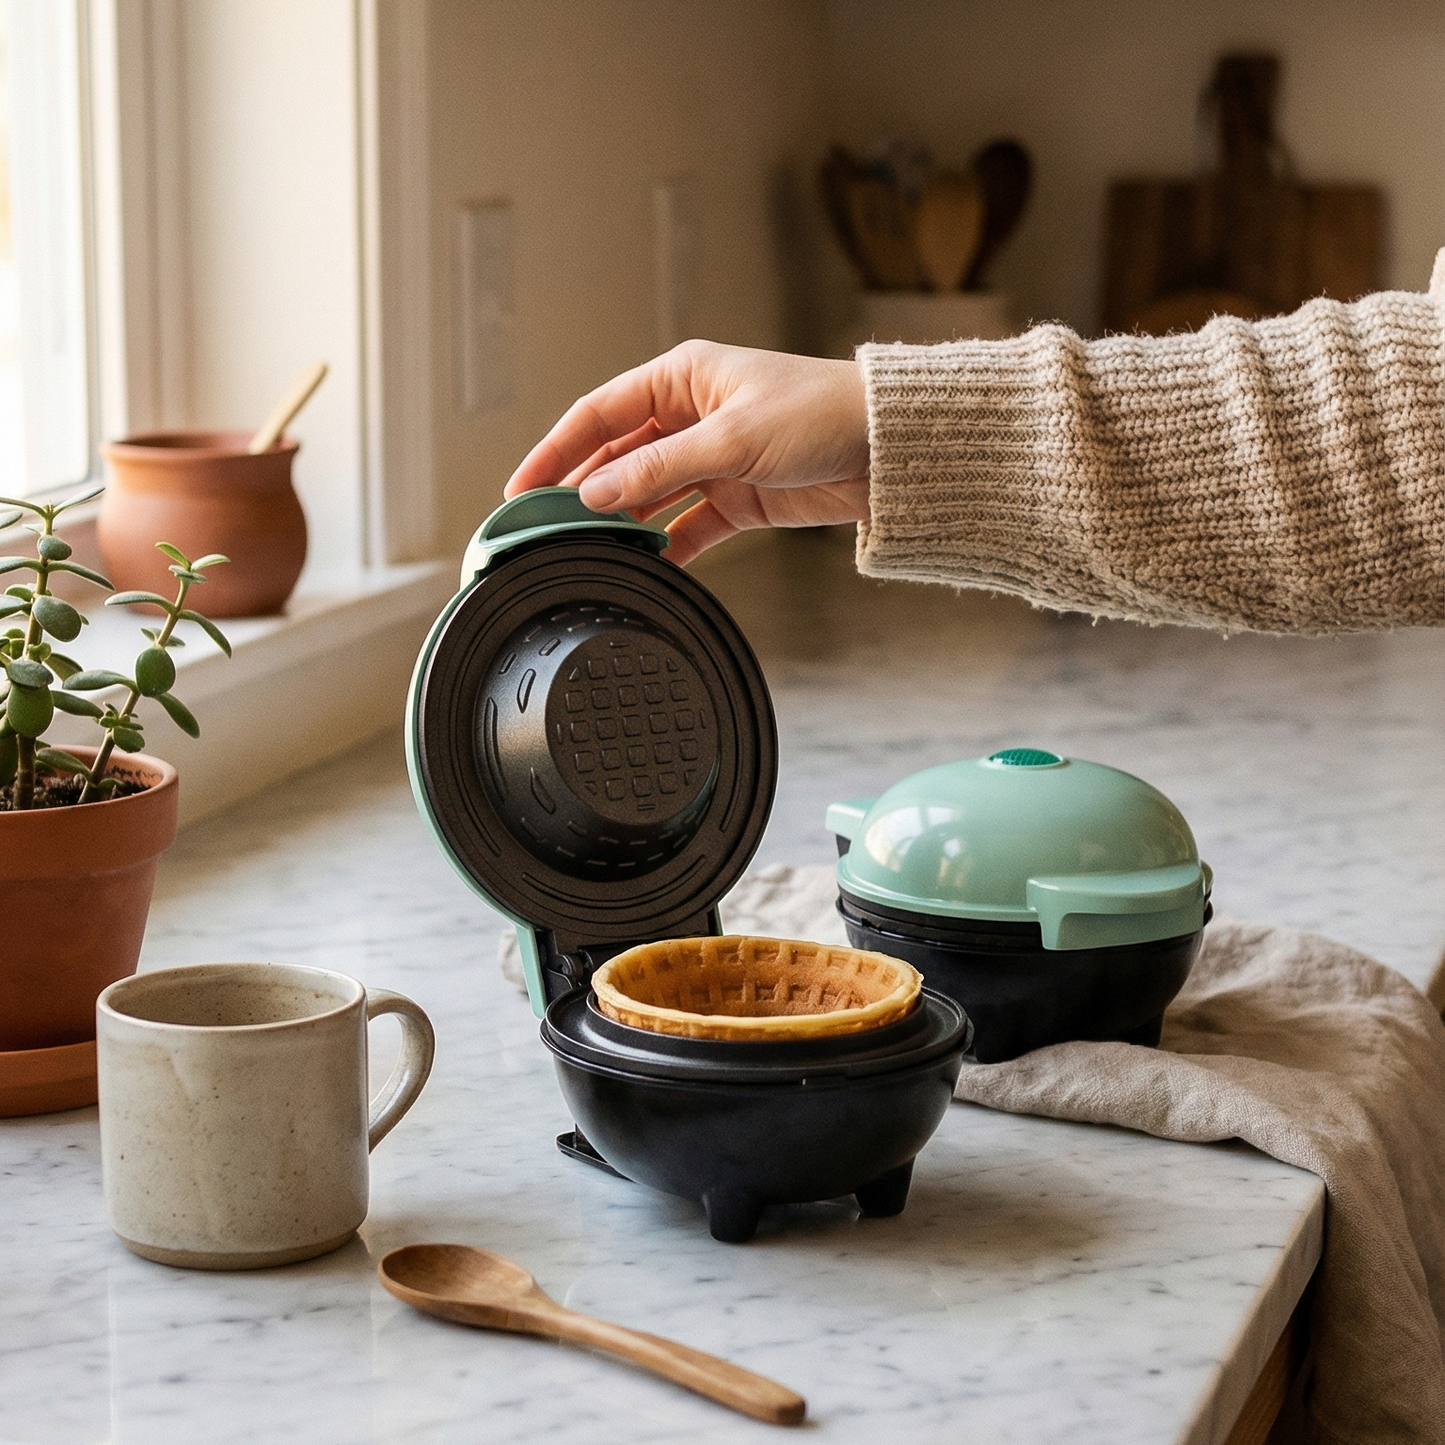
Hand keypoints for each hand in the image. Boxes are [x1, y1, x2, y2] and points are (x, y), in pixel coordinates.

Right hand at [504, 341, 868, 564]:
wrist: (889, 449)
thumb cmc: (821, 415)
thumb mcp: (732, 438)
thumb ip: (659, 468)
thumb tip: (595, 493)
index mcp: (682, 379)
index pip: (599, 414)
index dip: (555, 449)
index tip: (522, 488)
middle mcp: (691, 416)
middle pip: (617, 457)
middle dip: (582, 492)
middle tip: (546, 529)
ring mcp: (712, 460)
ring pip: (648, 495)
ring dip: (622, 522)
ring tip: (587, 551)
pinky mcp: (737, 498)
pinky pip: (687, 526)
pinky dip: (667, 547)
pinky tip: (646, 567)